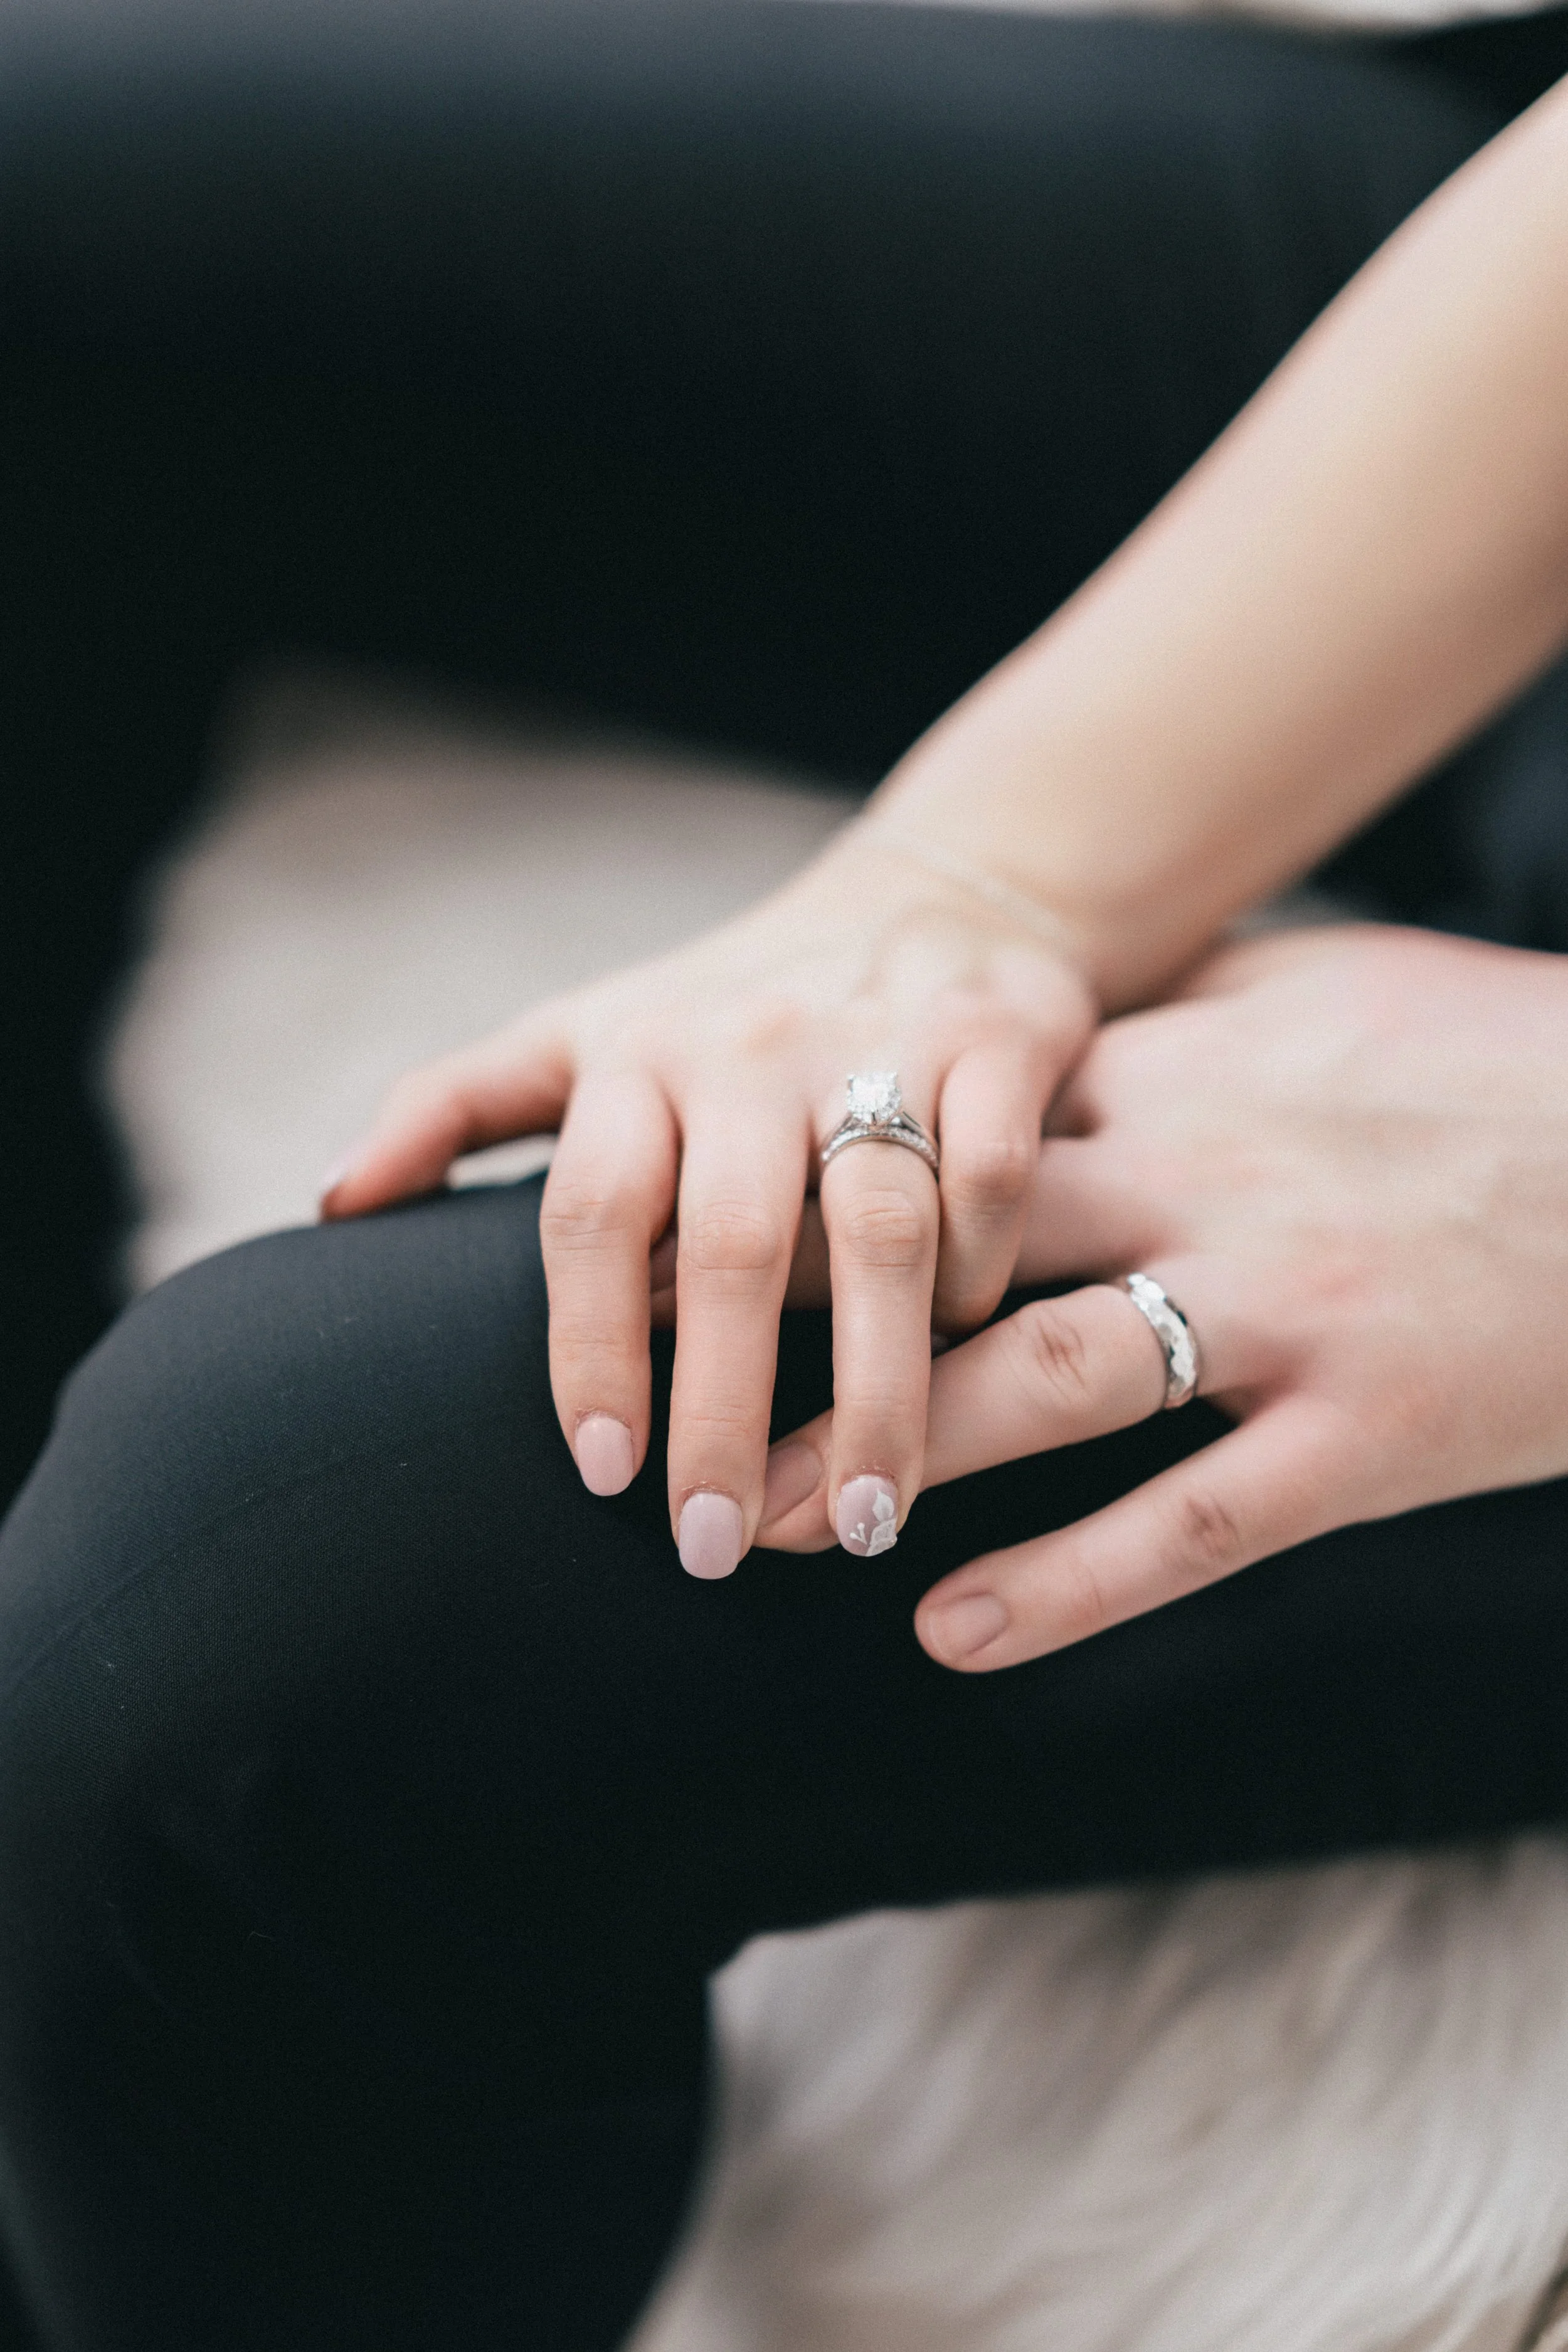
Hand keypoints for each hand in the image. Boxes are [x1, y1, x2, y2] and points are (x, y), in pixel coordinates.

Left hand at [321, 830, 1093, 1576]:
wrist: (928, 889)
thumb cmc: (729, 1001)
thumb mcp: (581, 1030)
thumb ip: (455, 1106)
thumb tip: (335, 1204)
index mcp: (638, 1057)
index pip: (593, 1216)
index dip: (588, 1349)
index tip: (601, 1476)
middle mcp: (750, 1048)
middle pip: (735, 1247)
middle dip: (722, 1408)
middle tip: (713, 1546)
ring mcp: (880, 1039)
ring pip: (879, 1226)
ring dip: (876, 1387)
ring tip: (866, 1522)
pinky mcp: (997, 1037)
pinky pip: (990, 1174)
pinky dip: (980, 1266)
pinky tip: (962, 1355)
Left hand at [759, 924, 1567, 1667]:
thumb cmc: (1496, 1062)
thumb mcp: (1325, 988)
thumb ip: (1174, 1001)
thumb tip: (1048, 1006)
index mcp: (1181, 1072)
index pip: (942, 1124)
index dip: (799, 1179)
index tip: (681, 1225)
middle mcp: (1206, 1184)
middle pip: (948, 1256)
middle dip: (790, 1331)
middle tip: (653, 1401)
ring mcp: (1284, 1315)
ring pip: (1040, 1391)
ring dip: (880, 1463)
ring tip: (751, 1530)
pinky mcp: (1367, 1436)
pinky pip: (1190, 1523)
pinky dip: (1065, 1585)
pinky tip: (950, 1637)